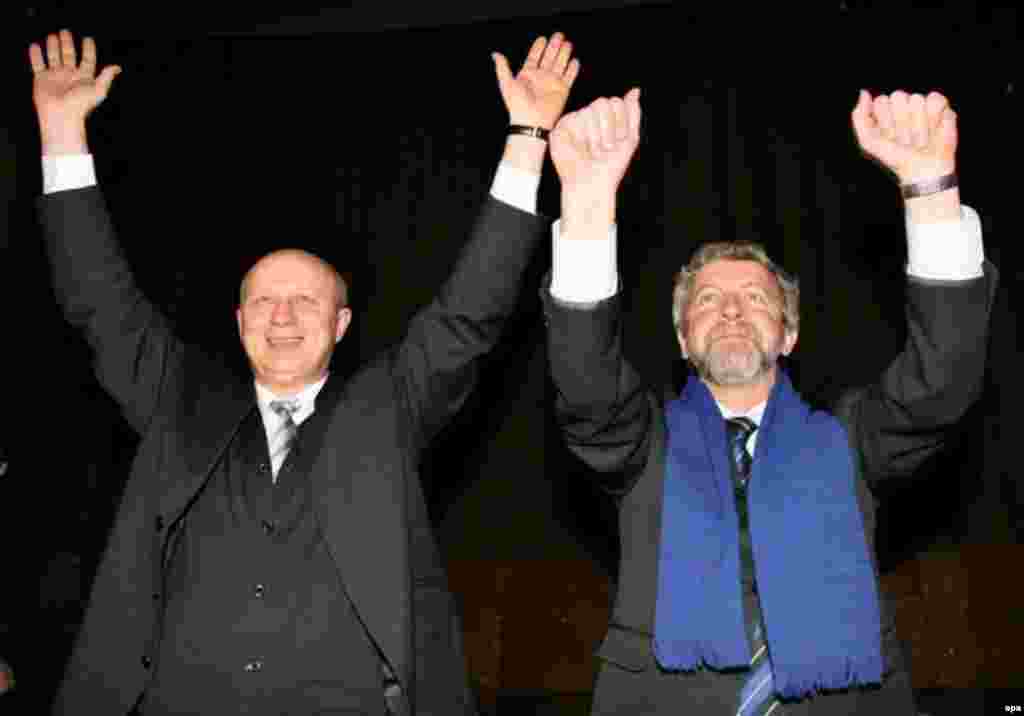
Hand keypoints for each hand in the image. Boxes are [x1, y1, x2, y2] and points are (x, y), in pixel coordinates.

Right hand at [29, 30, 120, 153]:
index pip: (87, 60)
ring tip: (53, 36)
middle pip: (69, 56)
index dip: (89, 50)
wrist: (61, 116)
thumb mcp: (98, 90)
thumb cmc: (81, 104)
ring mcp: (55, 77)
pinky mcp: (41, 79)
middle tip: (66, 31)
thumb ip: (106, 76)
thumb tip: (118, 67)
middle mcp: (70, 76)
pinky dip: (35, 55)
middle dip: (67, 44)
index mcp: (84, 78)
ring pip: (53, 57)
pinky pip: (37, 64)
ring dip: (53, 46)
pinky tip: (35, 46)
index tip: (88, 39)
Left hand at [493, 33, 579, 129]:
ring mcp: (552, 83)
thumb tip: (495, 54)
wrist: (531, 122)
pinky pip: (569, 77)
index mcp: (528, 75)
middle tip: (558, 35)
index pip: (534, 57)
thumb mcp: (506, 83)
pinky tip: (575, 61)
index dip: (538, 48)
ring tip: (568, 43)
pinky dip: (573, 69)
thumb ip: (502, 67)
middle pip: (549, 58)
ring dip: (564, 53)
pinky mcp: (563, 90)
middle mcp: (541, 78)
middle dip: (554, 46)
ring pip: (560, 64)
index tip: (542, 39)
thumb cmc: (517, 104)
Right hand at [551, 89, 640, 196]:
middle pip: (602, 103)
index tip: (620, 141)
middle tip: (606, 148)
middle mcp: (590, 116)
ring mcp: (575, 121)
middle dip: (608, 128)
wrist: (592, 184)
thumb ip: (633, 113)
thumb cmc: (610, 166)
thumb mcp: (630, 139)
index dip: (620, 121)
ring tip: (593, 152)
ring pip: (588, 112)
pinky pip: (573, 120)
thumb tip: (636, 90)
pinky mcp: (561, 128)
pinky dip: (581, 137)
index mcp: (607, 117)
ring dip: (595, 136)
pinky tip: (580, 149)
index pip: (615, 102)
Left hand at [851, 89, 956, 183]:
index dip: (885, 122)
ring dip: (918, 125)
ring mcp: (921, 104)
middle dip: (901, 123)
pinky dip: (934, 118)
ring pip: (916, 100)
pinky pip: (935, 99)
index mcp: (884, 110)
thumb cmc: (894, 157)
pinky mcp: (941, 106)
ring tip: (920, 139)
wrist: (921, 169)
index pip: (881, 101)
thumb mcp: (868, 141)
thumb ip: (860, 116)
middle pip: (898, 97)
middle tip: (904, 140)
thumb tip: (864, 93)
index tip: (888, 138)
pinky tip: (933, 129)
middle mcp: (902, 105)